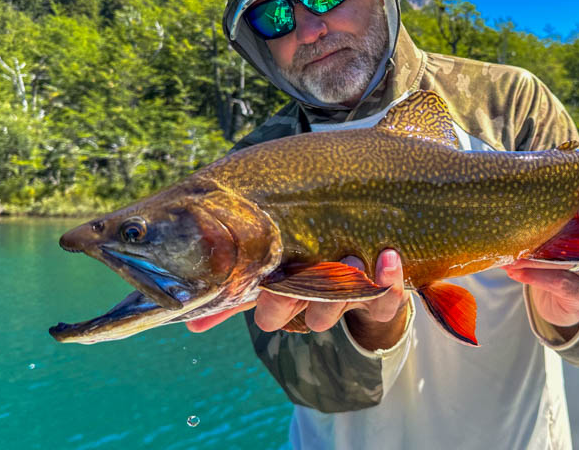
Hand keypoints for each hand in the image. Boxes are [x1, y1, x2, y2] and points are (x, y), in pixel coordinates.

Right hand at [187, 249, 409, 350]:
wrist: (366, 297)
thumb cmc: (307, 276)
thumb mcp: (270, 281)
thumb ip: (234, 299)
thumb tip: (189, 322)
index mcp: (289, 299)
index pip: (273, 311)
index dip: (274, 303)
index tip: (272, 283)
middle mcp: (320, 303)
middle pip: (311, 312)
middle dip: (310, 297)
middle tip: (313, 276)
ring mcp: (353, 301)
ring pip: (348, 303)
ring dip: (349, 285)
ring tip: (352, 260)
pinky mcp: (384, 297)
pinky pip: (390, 294)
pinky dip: (389, 277)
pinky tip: (388, 256)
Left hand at [503, 193, 578, 328]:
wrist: (556, 292)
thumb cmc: (556, 245)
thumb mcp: (559, 223)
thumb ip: (553, 207)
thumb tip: (517, 192)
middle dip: (563, 232)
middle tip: (536, 225)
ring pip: (574, 259)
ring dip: (538, 257)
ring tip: (511, 255)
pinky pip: (561, 282)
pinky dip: (534, 276)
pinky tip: (514, 271)